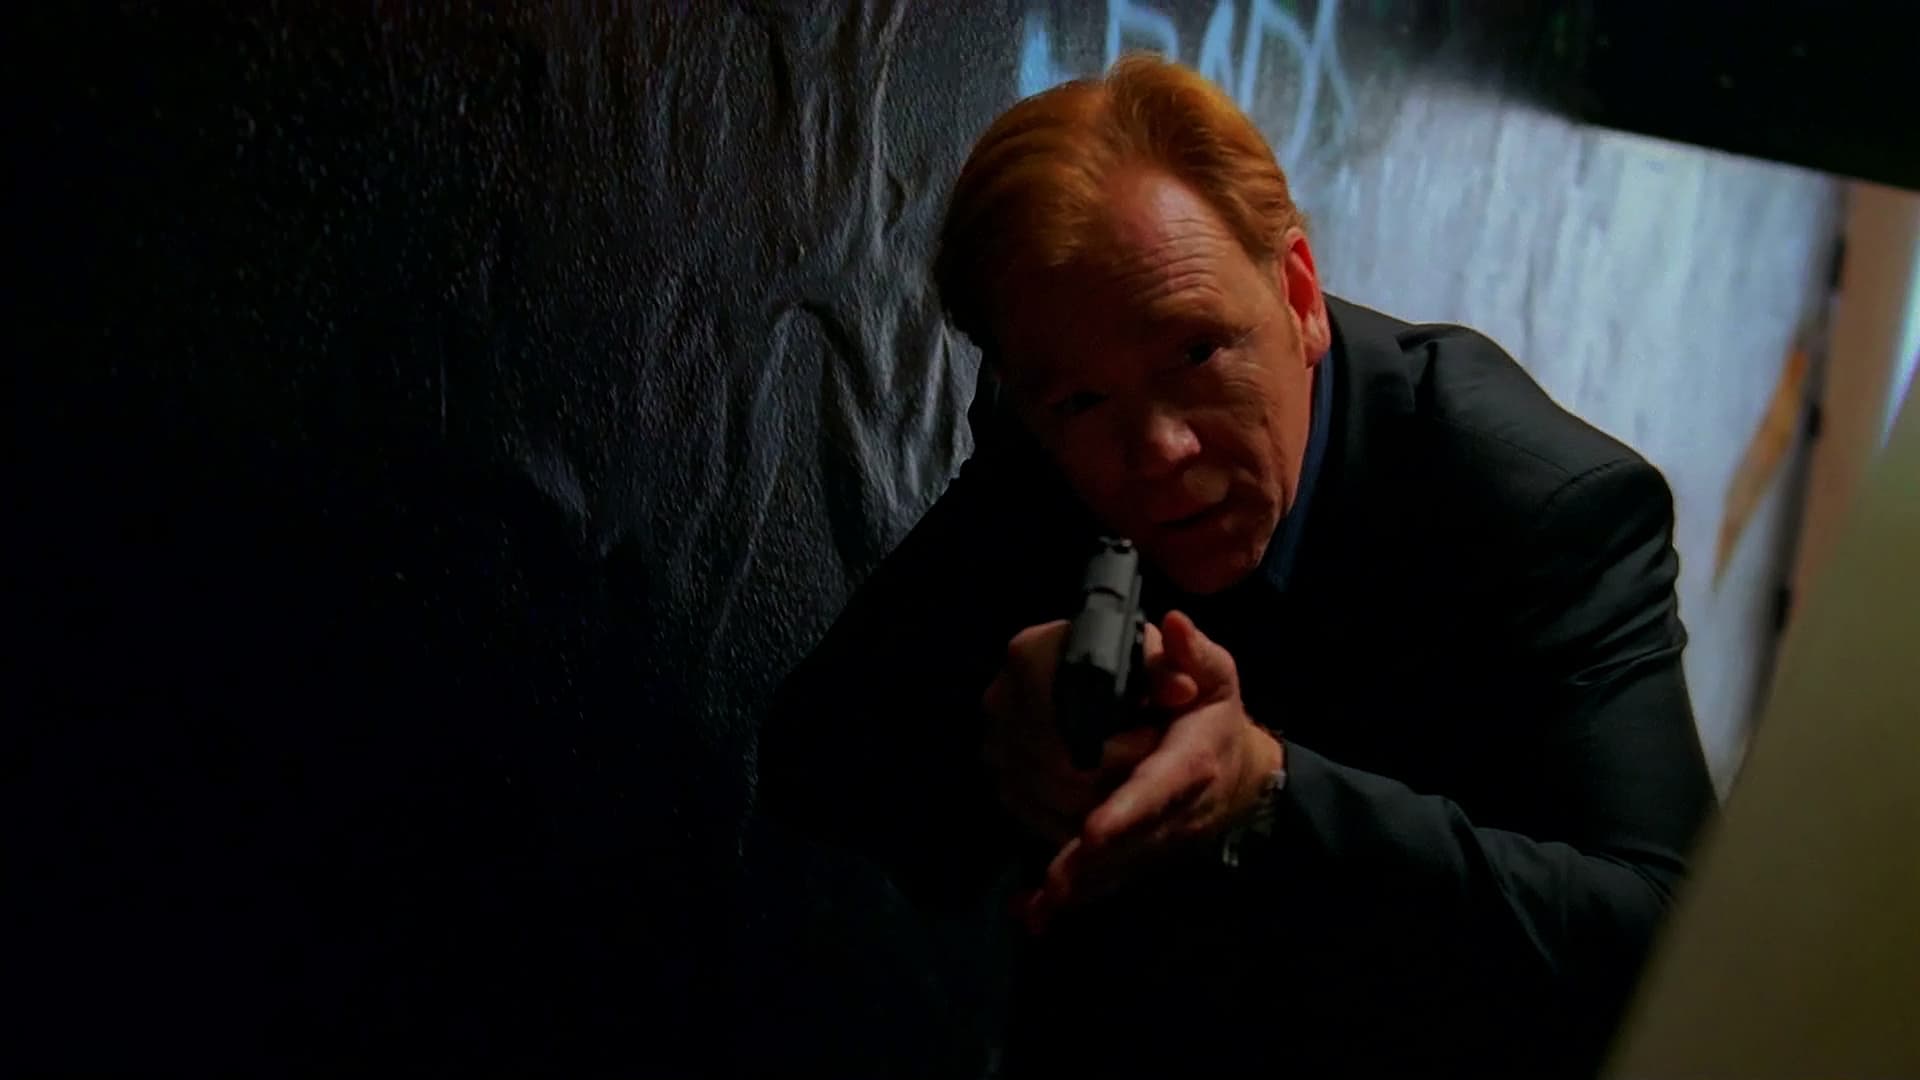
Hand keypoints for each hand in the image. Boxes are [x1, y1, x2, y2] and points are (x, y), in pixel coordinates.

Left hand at [1019, 610, 1283, 932]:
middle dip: (1089, 865)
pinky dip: (1066, 900)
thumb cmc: (1214, 719)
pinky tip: (1031, 916)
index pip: (1155, 790)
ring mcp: (1149, 840)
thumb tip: (1171, 626)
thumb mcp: (1216, 679)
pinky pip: (1099, 882)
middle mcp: (1168, 811)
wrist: (1236, 779)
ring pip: (1110, 870)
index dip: (1126, 813)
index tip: (1094, 833)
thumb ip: (1194, 656)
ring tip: (1038, 906)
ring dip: (1075, 886)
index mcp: (1187, 765)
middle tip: (1053, 885)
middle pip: (1126, 843)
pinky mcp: (1130, 855)